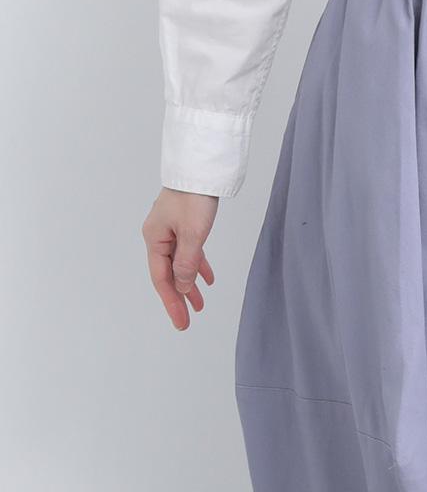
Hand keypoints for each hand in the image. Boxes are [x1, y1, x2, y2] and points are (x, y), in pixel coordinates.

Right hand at [142, 187, 218, 329]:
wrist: (199, 168)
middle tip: (187, 322)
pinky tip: (207, 281)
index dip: (172, 302)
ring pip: (179, 265)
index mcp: (154, 239)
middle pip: (168, 275)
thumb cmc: (194, 198)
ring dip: (189, 285)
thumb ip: (187, 263)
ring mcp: (170, 231)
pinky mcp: (183, 225)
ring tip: (199, 306)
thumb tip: (182, 287)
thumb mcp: (192, 235)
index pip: (162, 279)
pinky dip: (197, 267)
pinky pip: (188, 253)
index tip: (181, 323)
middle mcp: (158, 237)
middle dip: (179, 299)